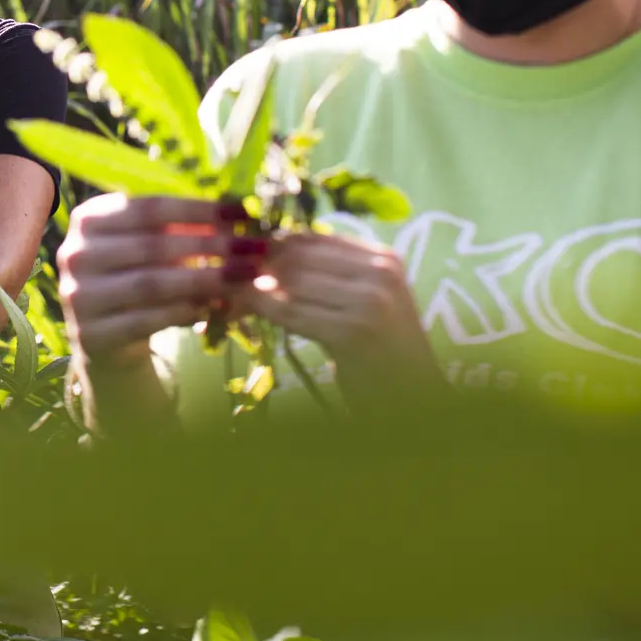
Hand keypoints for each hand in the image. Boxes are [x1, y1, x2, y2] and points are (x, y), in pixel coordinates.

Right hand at [59, 194, 230, 366]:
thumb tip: (236, 213)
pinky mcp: (91, 334)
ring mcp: (79, 296)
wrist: (105, 337)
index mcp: (88, 218)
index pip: (149, 207)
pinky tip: (214, 307)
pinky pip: (147, 320)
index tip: (242, 214)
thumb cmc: (135, 276)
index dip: (198, 209)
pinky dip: (185, 312)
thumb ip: (178, 227)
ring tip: (244, 277)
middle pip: (153, 245)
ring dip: (205, 280)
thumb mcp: (148, 244)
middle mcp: (75, 254)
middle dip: (210, 246)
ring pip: (152, 284)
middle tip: (254, 249)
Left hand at [230, 230, 437, 388]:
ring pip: (290, 280)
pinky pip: (291, 310)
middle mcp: (381, 272)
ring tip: (228, 298)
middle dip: (256, 266)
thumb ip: (326, 278)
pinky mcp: (354, 331)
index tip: (238, 260)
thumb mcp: (363, 305)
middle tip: (223, 279)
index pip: (311, 237)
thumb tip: (263, 258)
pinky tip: (242, 314)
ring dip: (252, 288)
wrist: (417, 402)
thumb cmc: (383, 356)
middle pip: (298, 255)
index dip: (270, 247)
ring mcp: (371, 300)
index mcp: (383, 259)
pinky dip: (262, 309)